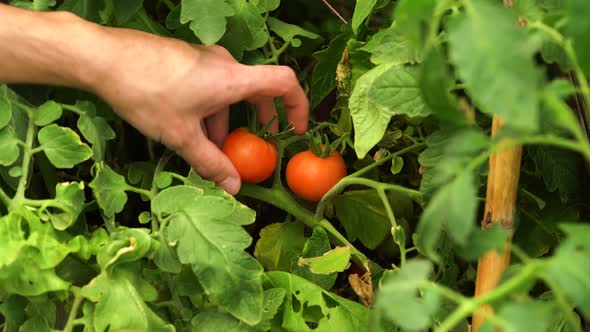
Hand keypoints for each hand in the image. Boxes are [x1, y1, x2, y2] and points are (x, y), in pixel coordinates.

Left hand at [91, 28, 308, 194]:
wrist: (103, 57)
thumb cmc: (147, 94)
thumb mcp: (181, 136)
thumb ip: (211, 163)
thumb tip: (234, 188)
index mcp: (233, 79)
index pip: (284, 82)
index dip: (298, 106)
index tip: (295, 130)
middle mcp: (224, 64)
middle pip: (256, 91)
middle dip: (256, 122)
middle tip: (250, 148)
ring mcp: (204, 59)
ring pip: (227, 92)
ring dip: (225, 121)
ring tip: (206, 148)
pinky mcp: (185, 60)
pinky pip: (209, 86)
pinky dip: (208, 109)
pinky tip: (186, 128)